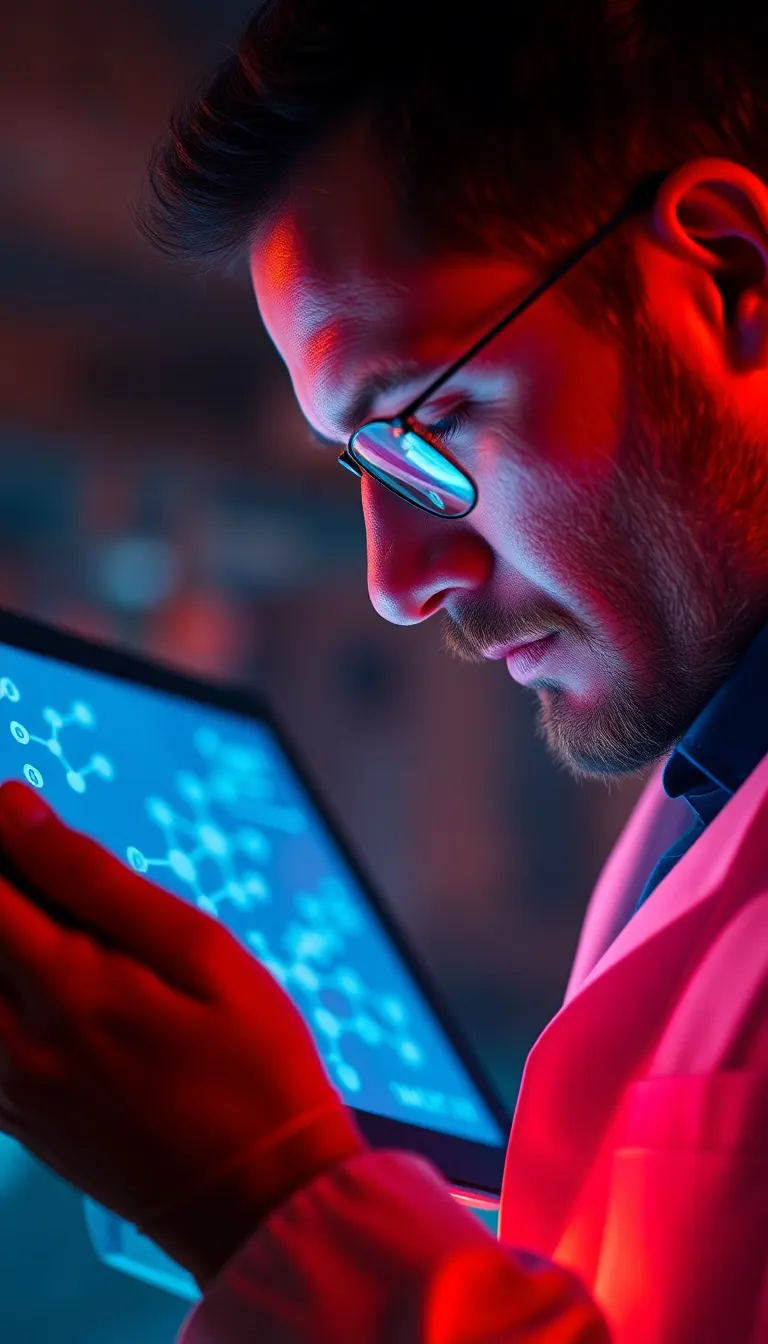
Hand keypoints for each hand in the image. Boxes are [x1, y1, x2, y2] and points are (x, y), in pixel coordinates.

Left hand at [0, 781, 365, 1287]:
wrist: (262, 1200)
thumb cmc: (254, 1067)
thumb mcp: (202, 953)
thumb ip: (97, 880)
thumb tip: (15, 812)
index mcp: (67, 989)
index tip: (16, 808)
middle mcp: (15, 1044)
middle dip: (2, 892)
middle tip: (53, 887)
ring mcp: (9, 1090)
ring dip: (6, 944)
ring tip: (62, 933)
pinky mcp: (16, 1120)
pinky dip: (6, 994)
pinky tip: (60, 984)